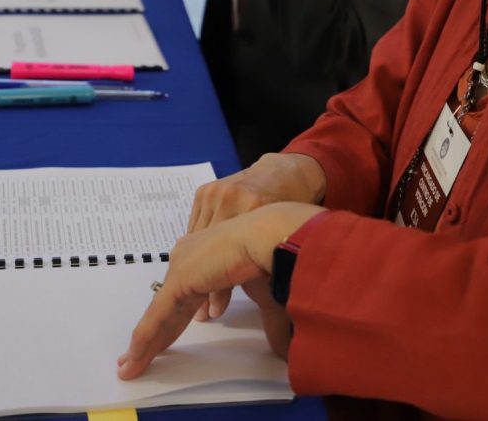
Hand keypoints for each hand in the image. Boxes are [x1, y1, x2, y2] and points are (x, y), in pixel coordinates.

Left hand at [117, 202, 324, 379]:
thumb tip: (280, 346)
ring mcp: (182, 266)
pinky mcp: (180, 280)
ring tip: (131, 366)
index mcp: (206, 252)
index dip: (174, 317)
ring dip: (145, 344)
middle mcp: (188, 256)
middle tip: (136, 356)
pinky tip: (135, 358)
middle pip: (167, 305)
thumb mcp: (264, 292)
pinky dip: (146, 341)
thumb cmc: (274, 252)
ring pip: (158, 314)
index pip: (183, 292)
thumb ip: (266, 319)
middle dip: (153, 334)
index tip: (165, 337)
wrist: (271, 233)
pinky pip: (157, 318)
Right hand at [186, 152, 326, 320]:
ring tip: (196, 298)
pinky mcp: (206, 192)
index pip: (227, 258)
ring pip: (196, 242)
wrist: (286, 173)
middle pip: (207, 252)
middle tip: (202, 313)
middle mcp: (231, 199)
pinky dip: (195, 249)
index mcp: (255, 208)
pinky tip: (197, 269)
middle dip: (202, 287)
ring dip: (193, 271)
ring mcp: (216, 194)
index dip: (217, 291)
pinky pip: (194, 228)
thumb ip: (272, 270)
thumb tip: (268, 315)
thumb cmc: (293, 208)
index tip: (212, 313)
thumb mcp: (287, 240)